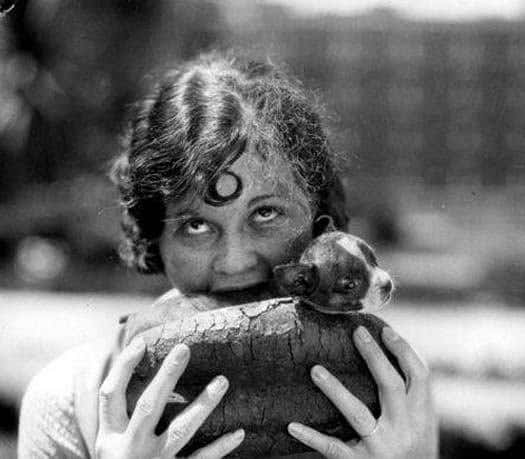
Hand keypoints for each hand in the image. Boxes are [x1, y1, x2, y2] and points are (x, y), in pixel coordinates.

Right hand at [95, 339, 243, 458]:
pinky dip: (220, 448)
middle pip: (148, 406)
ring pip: (179, 430)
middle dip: (166, 376)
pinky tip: (238, 432)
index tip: (142, 341)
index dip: (123, 366)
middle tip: (184, 348)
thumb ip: (123, 417)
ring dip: (203, 404)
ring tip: (222, 380)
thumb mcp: (110, 445)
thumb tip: (150, 374)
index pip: (110, 394)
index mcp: (108, 436)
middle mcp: (127, 449)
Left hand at [287, 326, 437, 458]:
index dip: (403, 350)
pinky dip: (312, 438)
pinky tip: (293, 425)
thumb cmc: (414, 452)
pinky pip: (334, 448)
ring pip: (358, 414)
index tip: (384, 331)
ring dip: (335, 390)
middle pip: (390, 385)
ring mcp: (382, 448)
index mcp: (422, 417)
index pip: (420, 375)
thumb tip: (386, 356)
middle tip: (356, 332)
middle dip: (374, 356)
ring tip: (315, 370)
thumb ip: (409, 398)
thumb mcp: (422, 426)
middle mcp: (405, 430)